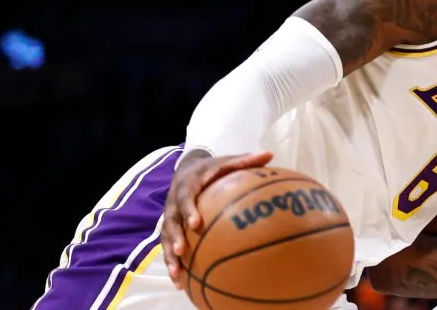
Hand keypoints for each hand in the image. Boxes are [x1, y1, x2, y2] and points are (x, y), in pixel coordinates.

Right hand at [160, 150, 272, 289]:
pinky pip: (169, 248)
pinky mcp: (170, 228)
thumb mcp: (226, 161)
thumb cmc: (212, 168)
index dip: (188, 210)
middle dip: (175, 237)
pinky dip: (173, 264)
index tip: (195, 224)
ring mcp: (170, 217)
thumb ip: (245, 160)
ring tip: (177, 274)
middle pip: (171, 221)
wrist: (187, 169)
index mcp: (187, 186)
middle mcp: (175, 203)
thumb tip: (270, 155)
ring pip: (166, 238)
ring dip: (170, 256)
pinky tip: (181, 282)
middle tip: (181, 250)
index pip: (185, 198)